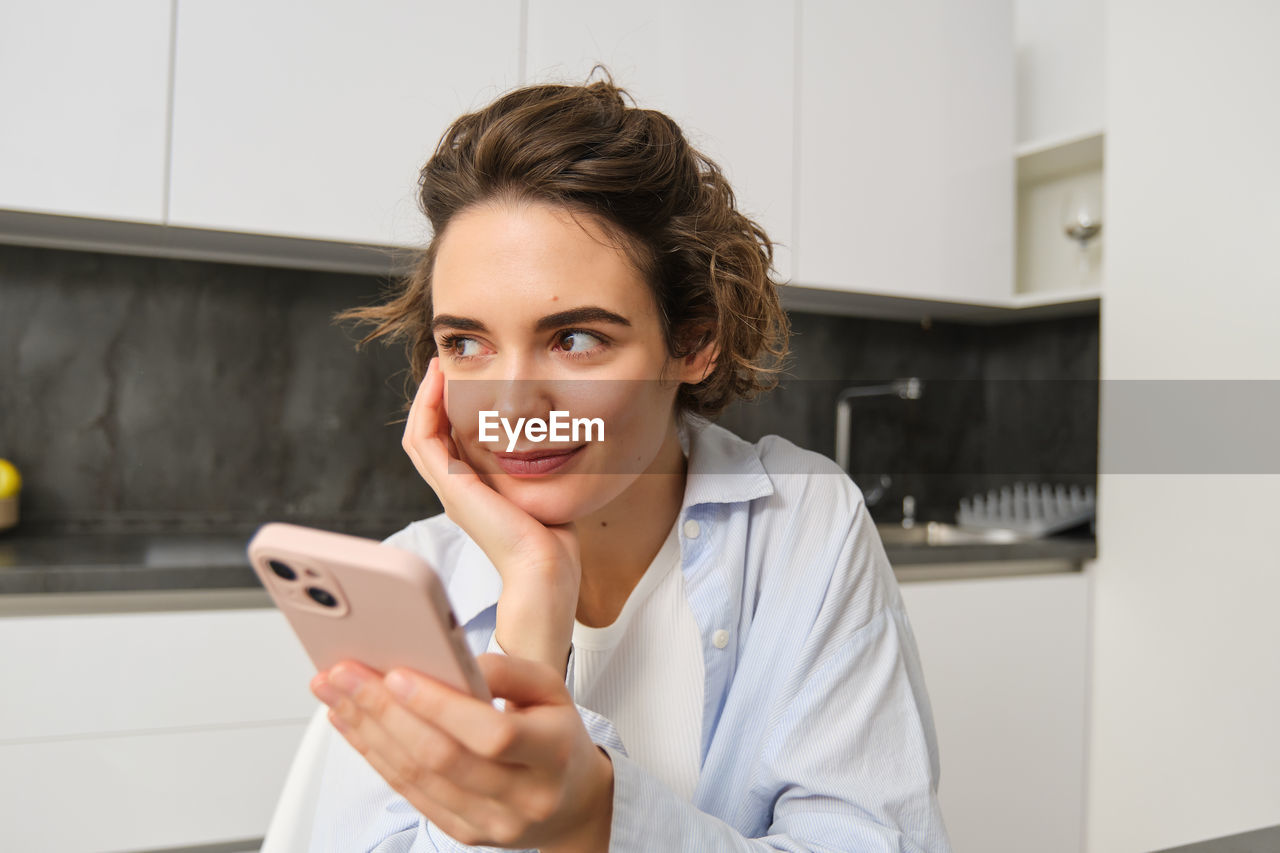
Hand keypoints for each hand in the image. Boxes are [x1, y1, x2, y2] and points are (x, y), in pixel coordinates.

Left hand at [312, 653, 612, 851]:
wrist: (572, 803)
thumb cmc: (557, 735)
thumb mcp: (551, 689)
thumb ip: (506, 670)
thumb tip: (452, 661)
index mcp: (553, 753)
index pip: (494, 735)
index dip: (441, 706)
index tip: (397, 673)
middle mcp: (523, 797)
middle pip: (442, 758)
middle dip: (384, 712)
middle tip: (344, 675)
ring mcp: (490, 823)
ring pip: (416, 778)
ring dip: (367, 732)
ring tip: (336, 693)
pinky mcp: (462, 833)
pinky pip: (409, 793)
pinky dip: (374, 755)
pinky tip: (352, 724)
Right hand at [402, 357, 579, 672]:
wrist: (545, 571)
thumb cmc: (554, 542)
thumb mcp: (543, 493)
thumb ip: (539, 472)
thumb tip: (557, 444)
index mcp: (473, 494)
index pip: (448, 444)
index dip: (449, 410)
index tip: (464, 379)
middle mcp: (455, 491)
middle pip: (429, 436)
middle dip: (434, 398)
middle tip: (445, 364)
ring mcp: (449, 490)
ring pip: (419, 434)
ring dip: (426, 398)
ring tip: (438, 367)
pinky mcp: (451, 488)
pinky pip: (424, 440)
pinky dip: (426, 409)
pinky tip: (439, 383)